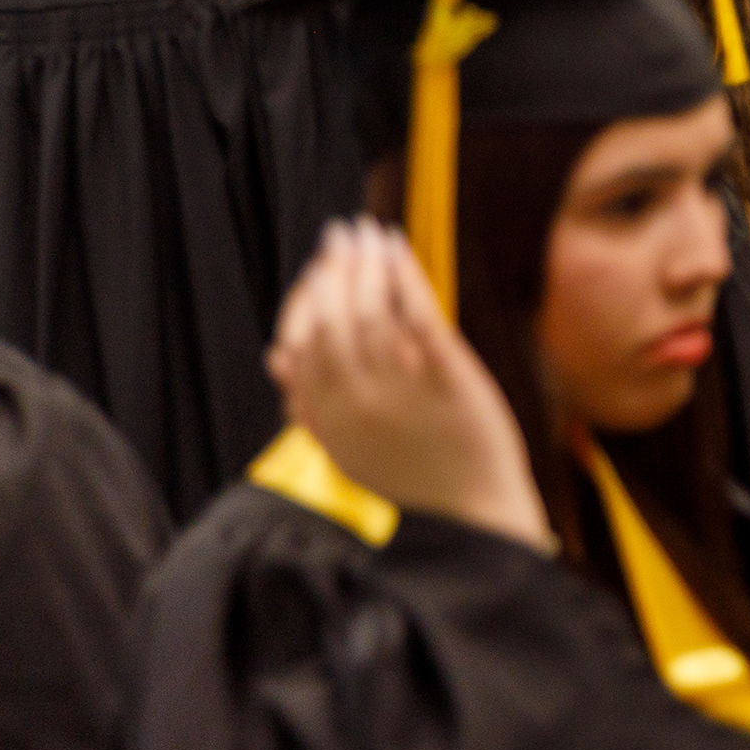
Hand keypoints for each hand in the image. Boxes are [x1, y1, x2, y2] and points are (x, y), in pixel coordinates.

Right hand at [267, 220, 552, 548]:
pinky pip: (418, 316)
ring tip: (368, 234)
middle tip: (339, 234)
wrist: (474, 515)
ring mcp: (403, 392)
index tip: (316, 272)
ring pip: (370, 313)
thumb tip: (274, 354)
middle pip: (331, 321)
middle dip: (332, 271)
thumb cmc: (410, 476)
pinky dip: (403, 275)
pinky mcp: (452, 380)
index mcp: (326, 422)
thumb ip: (309, 404)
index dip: (303, 302)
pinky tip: (396, 247)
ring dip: (366, 265)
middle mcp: (357, 404)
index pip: (297, 345)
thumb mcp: (346, 447)